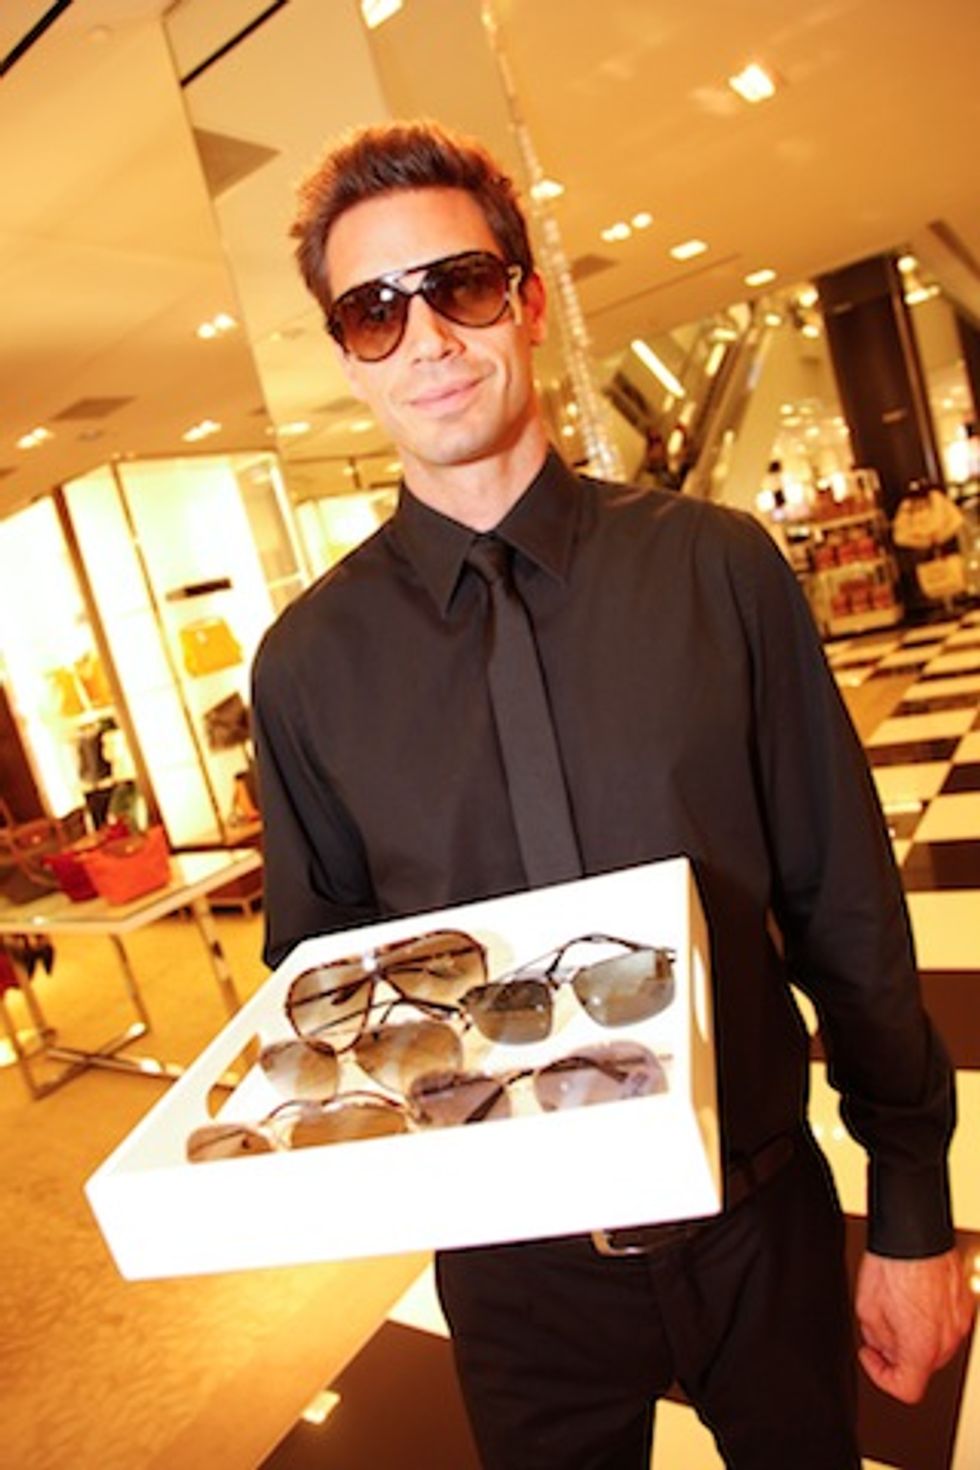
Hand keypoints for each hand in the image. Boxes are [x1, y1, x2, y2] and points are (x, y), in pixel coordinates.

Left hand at [855, 1248, 974, 1402]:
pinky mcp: (965, 1304)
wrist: (915, 1233)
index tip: (871, 1357)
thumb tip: (881, 1346)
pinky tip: (914, 1296)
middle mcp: (948, 1339)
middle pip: (922, 1366)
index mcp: (922, 1346)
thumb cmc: (893, 1263)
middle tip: (880, 1328)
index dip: (882, 1377)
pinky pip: (947, 1323)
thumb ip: (876, 1338)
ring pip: (936, 1345)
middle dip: (898, 1351)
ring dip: (916, 1335)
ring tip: (896, 1305)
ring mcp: (960, 1322)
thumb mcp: (867, 1307)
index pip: (907, 1389)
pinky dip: (931, 1318)